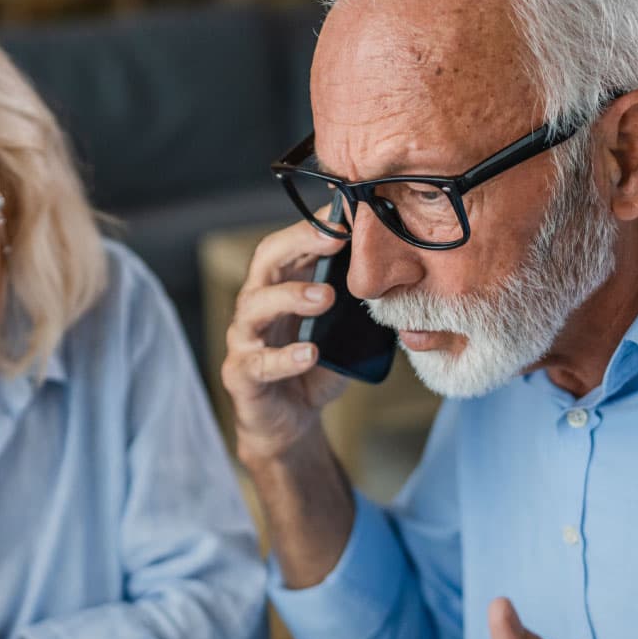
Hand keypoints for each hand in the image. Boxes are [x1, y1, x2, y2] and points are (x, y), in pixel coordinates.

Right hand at [222, 222, 351, 462]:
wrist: (288, 422)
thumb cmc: (314, 368)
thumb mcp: (341, 331)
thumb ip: (356, 304)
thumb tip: (395, 274)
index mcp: (281, 286)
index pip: (290, 245)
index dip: (314, 228)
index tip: (346, 216)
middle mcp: (257, 305)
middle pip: (266, 262)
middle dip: (298, 244)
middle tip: (334, 240)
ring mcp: (244, 339)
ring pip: (255, 306)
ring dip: (290, 296)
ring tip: (324, 297)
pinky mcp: (242, 375)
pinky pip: (258, 363)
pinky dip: (284, 358)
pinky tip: (308, 354)